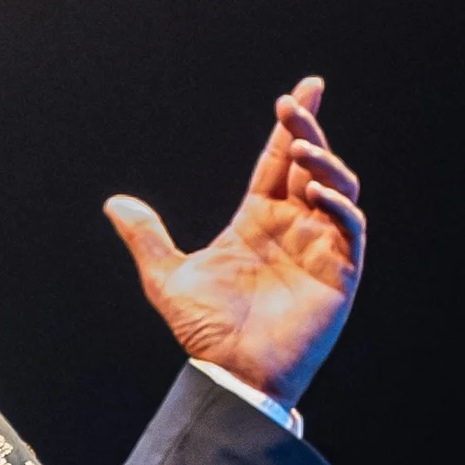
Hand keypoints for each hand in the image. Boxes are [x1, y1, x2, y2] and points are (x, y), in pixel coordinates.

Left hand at [104, 77, 364, 408]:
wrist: (232, 375)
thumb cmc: (206, 332)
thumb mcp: (168, 278)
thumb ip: (147, 238)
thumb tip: (114, 203)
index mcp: (258, 220)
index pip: (279, 161)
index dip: (290, 125)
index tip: (302, 88)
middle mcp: (293, 227)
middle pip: (310, 164)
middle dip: (309, 128)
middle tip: (297, 99)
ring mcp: (319, 248)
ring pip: (338, 189)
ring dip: (325, 164)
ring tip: (301, 151)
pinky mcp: (339, 274)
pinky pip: (350, 229)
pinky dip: (340, 206)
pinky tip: (316, 194)